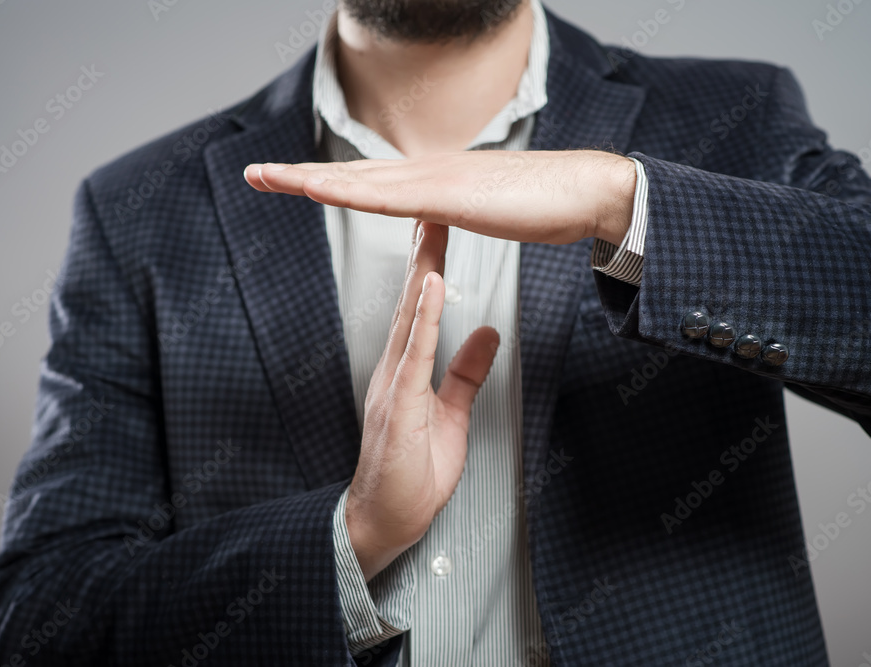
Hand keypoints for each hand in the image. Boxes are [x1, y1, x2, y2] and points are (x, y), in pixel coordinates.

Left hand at [243, 150, 636, 246]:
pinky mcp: (450, 195)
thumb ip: (460, 210)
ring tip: (267, 177)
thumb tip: (442, 215)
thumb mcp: (489, 209)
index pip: (372, 182)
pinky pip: (388, 197)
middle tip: (256, 174)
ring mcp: (437, 180)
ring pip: (360, 181)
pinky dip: (348, 193)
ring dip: (309, 179)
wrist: (590, 190)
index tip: (293, 183)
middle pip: (353, 175)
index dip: (329, 181)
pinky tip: (317, 190)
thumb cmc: (548, 204)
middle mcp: (429, 172)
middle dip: (301, 175)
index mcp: (437, 180)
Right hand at [345, 220, 498, 580]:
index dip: (433, 264)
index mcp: (406, 368)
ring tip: (434, 229)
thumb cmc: (412, 473)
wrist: (384, 520)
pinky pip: (413, 353)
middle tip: (434, 202)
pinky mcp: (398, 405)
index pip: (422, 307)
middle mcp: (394, 368)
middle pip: (413, 300)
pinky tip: (433, 286)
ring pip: (410, 317)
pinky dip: (425, 317)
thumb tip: (487, 333)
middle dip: (425, 250)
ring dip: (424, 270)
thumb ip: (465, 373)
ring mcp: (392, 384)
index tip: (442, 225)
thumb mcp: (450, 415)